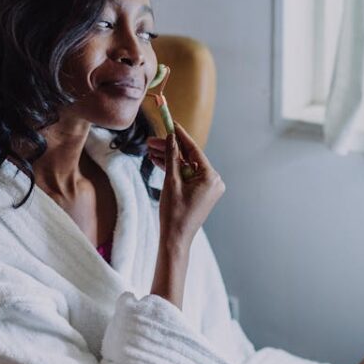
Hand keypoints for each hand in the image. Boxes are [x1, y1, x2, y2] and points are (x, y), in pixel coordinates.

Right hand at [154, 122, 224, 249]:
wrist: (175, 239)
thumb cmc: (174, 214)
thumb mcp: (171, 182)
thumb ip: (172, 157)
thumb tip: (170, 138)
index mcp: (211, 177)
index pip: (194, 150)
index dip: (180, 136)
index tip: (171, 123)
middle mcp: (213, 181)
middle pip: (189, 158)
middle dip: (170, 149)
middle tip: (151, 140)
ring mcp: (208, 188)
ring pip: (186, 167)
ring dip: (169, 159)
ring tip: (150, 150)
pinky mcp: (200, 193)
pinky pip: (187, 176)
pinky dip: (174, 171)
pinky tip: (158, 161)